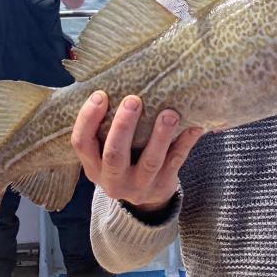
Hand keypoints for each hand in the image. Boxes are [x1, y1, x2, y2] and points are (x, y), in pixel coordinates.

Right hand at [71, 92, 203, 210]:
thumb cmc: (124, 160)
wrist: (146, 198)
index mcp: (93, 166)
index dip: (88, 119)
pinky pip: (175, 163)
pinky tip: (194, 126)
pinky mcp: (162, 185)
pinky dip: (185, 143)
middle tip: (133, 100)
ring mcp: (139, 185)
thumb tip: (112, 78)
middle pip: (114, 154)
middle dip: (123, 126)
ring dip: (160, 136)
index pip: (82, 143)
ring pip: (149, 162)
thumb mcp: (106, 150)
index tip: (100, 95)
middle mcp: (112, 179)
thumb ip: (105, 125)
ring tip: (169, 114)